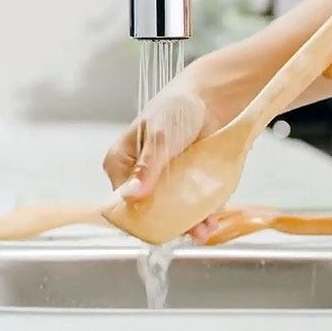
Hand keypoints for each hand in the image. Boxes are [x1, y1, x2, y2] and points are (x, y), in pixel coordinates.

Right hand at [101, 68, 219, 242]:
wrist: (210, 99)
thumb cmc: (176, 109)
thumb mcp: (159, 136)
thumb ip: (147, 166)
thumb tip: (131, 195)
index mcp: (120, 163)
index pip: (122, 200)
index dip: (139, 216)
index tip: (158, 226)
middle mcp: (138, 178)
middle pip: (147, 211)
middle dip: (168, 224)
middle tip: (191, 231)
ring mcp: (163, 185)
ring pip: (170, 214)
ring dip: (188, 225)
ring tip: (205, 229)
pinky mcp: (184, 188)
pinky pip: (189, 208)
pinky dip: (201, 216)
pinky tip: (210, 221)